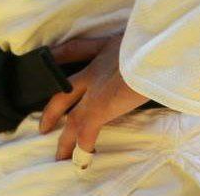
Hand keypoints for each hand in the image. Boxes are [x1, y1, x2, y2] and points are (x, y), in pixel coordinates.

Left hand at [37, 34, 149, 162]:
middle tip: (43, 124)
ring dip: (65, 137)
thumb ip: (139, 48)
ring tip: (59, 153)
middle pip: (64, 89)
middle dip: (53, 109)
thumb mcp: (141, 39)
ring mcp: (95, 89)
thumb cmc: (155, 43)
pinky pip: (86, 132)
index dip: (59, 56)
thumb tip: (150, 53)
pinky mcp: (100, 106)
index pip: (75, 49)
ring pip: (72, 116)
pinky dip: (82, 147)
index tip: (49, 61)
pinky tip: (81, 161)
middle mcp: (95, 68)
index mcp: (105, 49)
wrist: (155, 48)